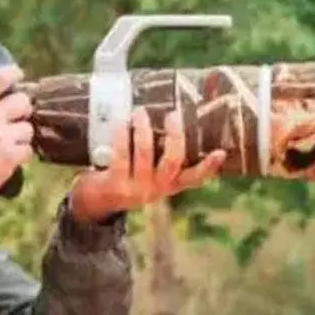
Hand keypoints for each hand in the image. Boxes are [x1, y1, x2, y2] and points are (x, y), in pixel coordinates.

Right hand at [0, 64, 33, 204]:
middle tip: (17, 115)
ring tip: (13, 140)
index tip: (18, 74)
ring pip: (28, 128)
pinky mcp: (10, 158)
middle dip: (23, 107)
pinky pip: (28, 150)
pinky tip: (13, 156)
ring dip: (22, 134)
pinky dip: (22, 153)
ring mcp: (3, 137)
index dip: (12, 73)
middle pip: (23, 101)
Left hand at [68, 106, 225, 223]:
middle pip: (173, 162)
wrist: (93, 203)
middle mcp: (155, 190)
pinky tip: (120, 123)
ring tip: (140, 112)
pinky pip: (121, 156)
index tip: (221, 152)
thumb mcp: (145, 173)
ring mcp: (135, 190)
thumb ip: (157, 157)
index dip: (208, 167)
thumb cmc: (123, 177)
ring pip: (145, 155)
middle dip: (175, 136)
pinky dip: (122, 136)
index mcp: (168, 186)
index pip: (194, 179)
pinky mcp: (115, 186)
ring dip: (143, 130)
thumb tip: (166, 116)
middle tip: (173, 114)